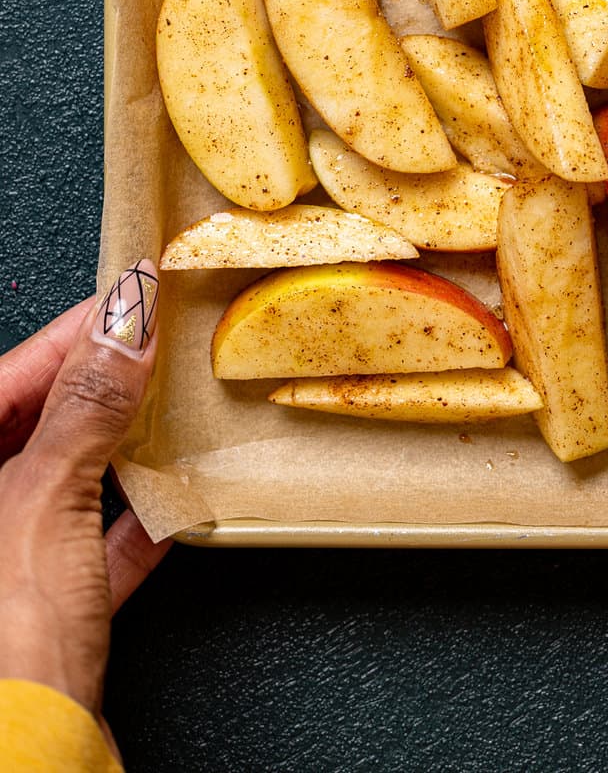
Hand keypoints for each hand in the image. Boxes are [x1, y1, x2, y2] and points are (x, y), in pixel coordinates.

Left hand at [0, 262, 167, 716]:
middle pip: (33, 428)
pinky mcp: (38, 620)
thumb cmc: (7, 646)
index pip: (5, 377)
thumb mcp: (46, 499)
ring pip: (63, 486)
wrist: (31, 761)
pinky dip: (133, 523)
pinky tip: (174, 502)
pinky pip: (89, 551)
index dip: (72, 333)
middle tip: (157, 346)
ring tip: (172, 413)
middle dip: (99, 388)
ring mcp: (2, 570)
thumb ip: (86, 407)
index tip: (130, 296)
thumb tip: (122, 325)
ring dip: (120, 452)